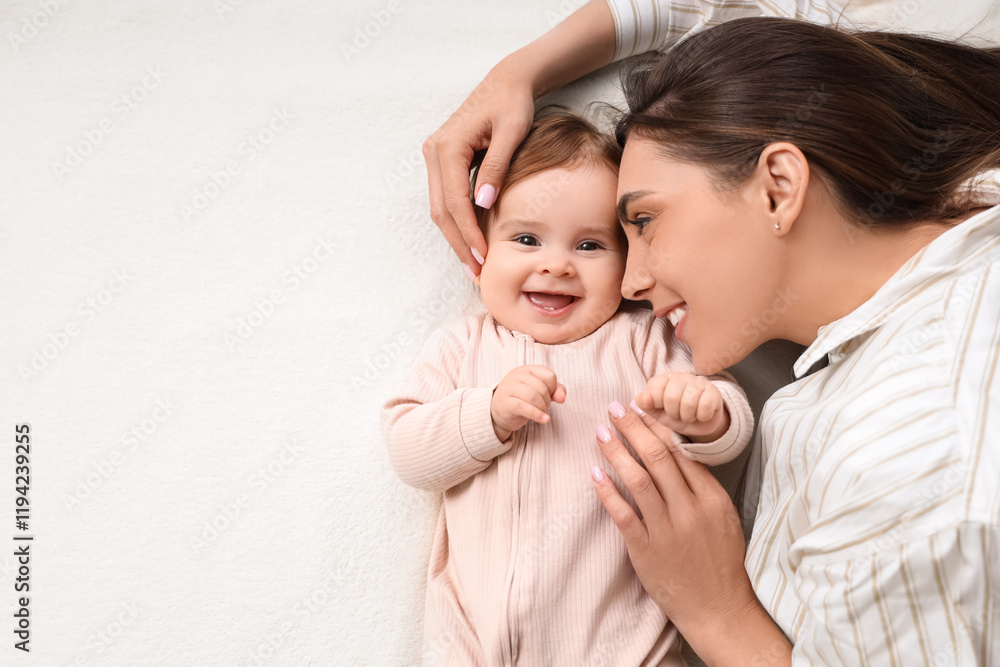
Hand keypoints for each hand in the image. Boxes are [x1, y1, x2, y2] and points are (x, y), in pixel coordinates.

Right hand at [422, 1, 615, 275]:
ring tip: (474, 265)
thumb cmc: (513, 104)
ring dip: (456, 238)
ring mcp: (434, 156)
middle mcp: (434, 152)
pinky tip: (472, 241)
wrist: (507, 82)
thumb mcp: (512, 133)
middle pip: (441, 210)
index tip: (483, 256)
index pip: (455, 201)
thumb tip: (483, 203)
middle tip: (477, 273)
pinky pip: (445, 199)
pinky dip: (457, 223)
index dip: (468, 232)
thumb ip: (498, 167)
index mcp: (448, 146)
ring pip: (439, 208)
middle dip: (459, 244)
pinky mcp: (442, 160)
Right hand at [490, 365, 566, 441]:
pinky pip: (524, 407)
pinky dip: (537, 415)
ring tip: (541, 412)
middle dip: (547, 401)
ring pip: (533, 396)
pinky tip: (544, 419)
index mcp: (526, 370)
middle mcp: (516, 376)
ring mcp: (509, 388)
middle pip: (541, 387)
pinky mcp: (506, 403)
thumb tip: (562, 398)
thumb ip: (555, 390)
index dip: (553, 388)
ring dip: (542, 408)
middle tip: (543, 407)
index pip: (549, 375)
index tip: (548, 396)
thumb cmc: (522, 399)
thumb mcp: (540, 392)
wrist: (499, 412)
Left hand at [591, 403, 790, 664]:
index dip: (655, 427)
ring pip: (638, 479)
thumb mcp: (722, 516)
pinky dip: (608, 491)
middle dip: (633, 428)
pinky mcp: (646, 550)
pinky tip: (595, 473)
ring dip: (616, 451)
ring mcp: (667, 530)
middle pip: (657, 457)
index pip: (679, 451)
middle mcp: (689, 509)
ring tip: (601, 431)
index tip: (639, 409)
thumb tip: (677, 453)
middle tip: (615, 408)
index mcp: (710, 497)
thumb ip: (701, 486)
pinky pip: (624, 514)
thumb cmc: (721, 561)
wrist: (720, 608)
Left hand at [635, 372, 728, 441]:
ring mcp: (698, 382)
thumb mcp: (657, 412)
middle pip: (671, 397)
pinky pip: (705, 406)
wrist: (699, 423)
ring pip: (689, 402)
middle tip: (678, 414)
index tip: (663, 408)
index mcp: (663, 380)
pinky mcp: (714, 392)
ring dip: (688, 416)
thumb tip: (640, 398)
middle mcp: (680, 377)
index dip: (658, 404)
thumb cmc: (675, 414)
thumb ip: (645, 404)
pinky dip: (702, 416)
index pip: (654, 389)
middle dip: (674, 413)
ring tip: (689, 415)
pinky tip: (701, 414)